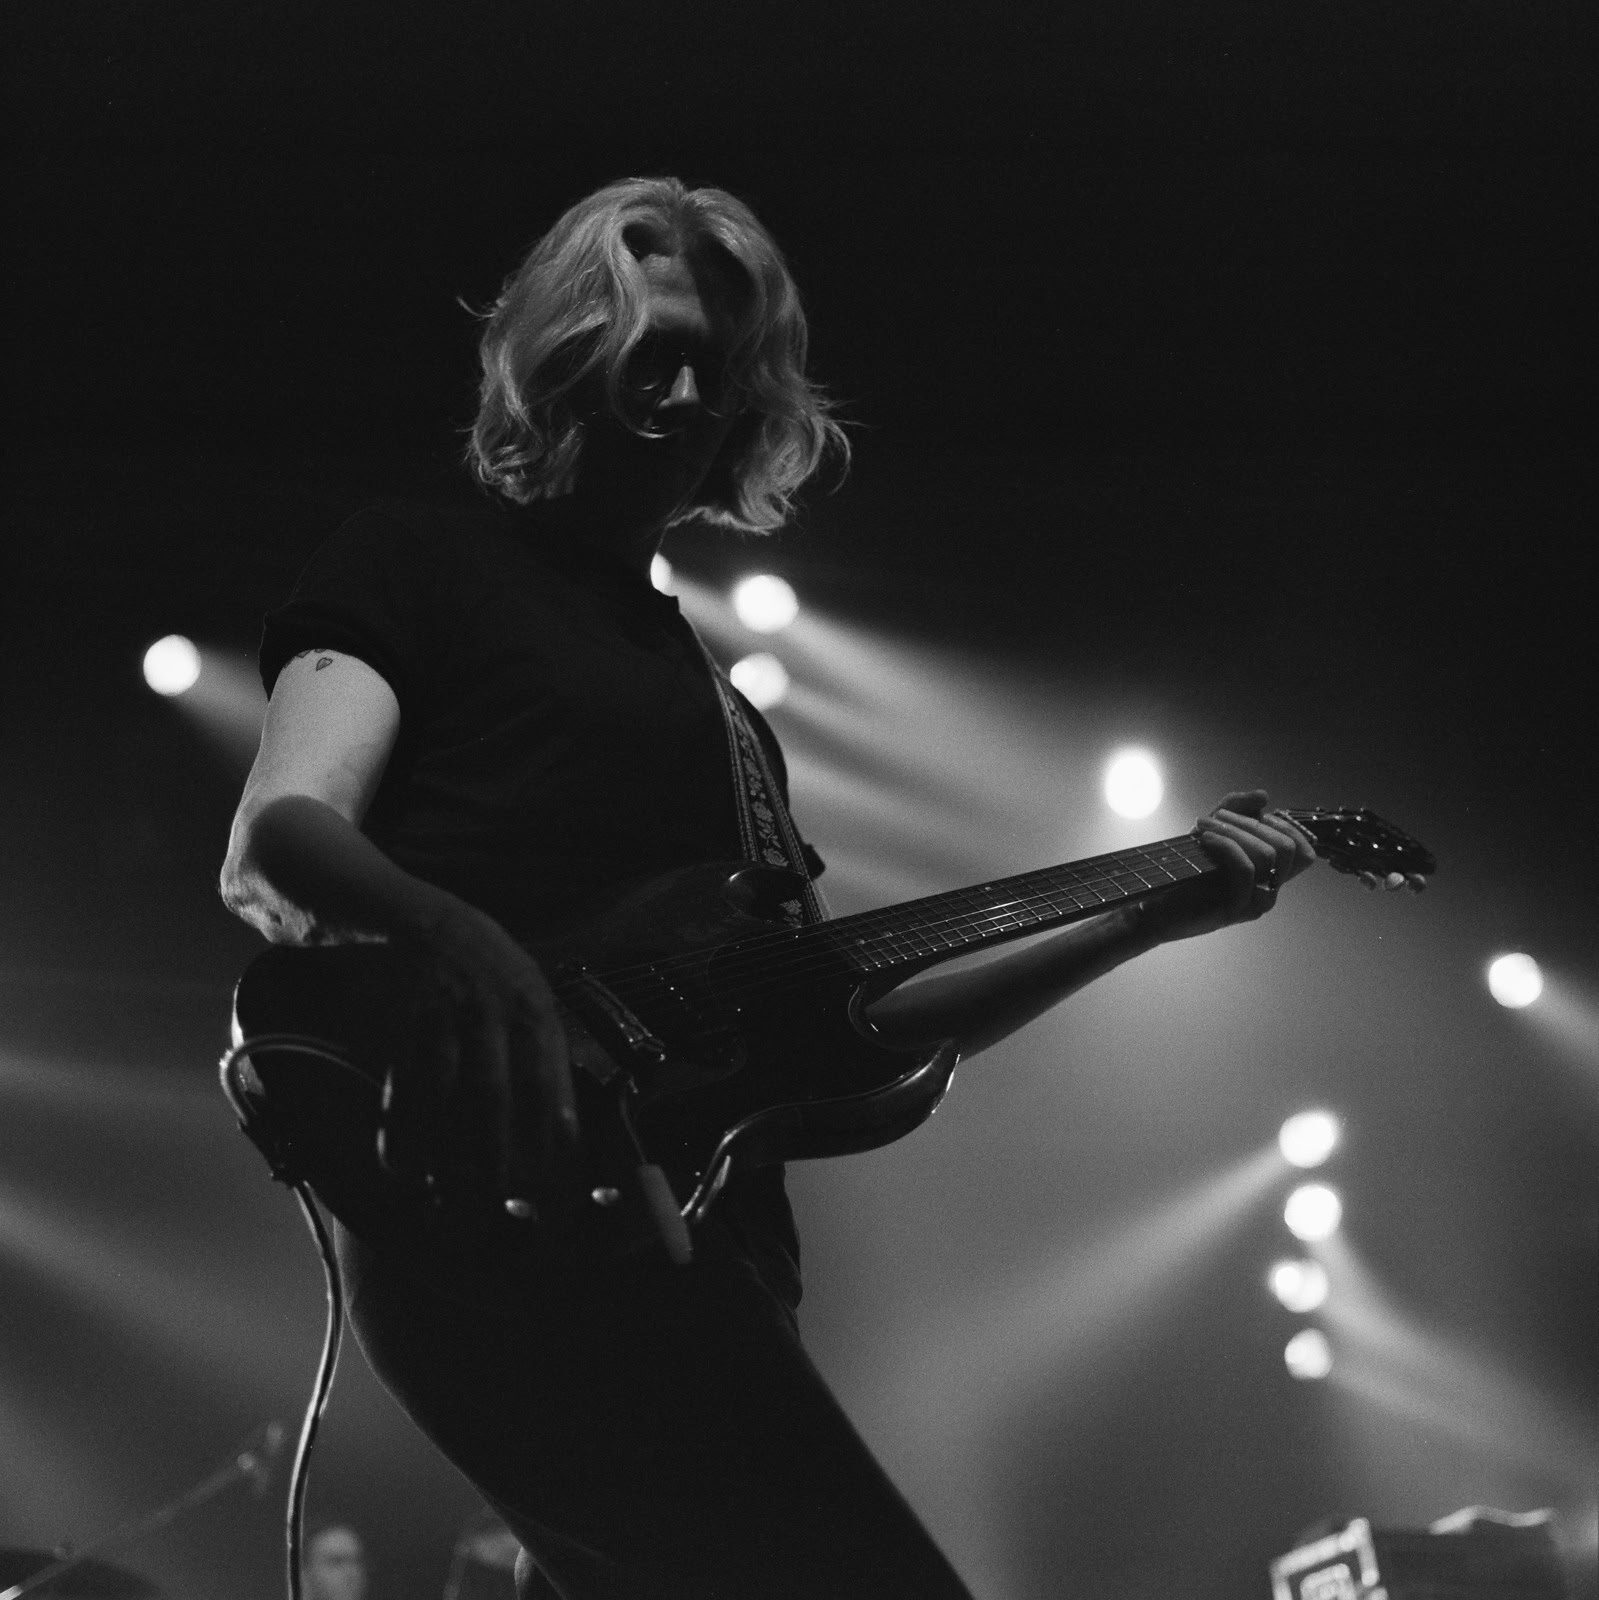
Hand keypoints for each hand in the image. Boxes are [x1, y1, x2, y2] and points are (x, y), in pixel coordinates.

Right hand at [379, 900, 577, 1205]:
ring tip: (448, 1204)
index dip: (554, 1147)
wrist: (405, 914)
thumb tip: (560, 1137)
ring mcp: (452, 1007)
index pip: (552, 1088)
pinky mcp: (406, 1011)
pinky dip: (403, 1128)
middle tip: (496, 1214)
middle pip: (503, 1098)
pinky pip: (406, 1079)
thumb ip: (538, 1058)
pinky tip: (400, 1167)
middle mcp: (500, 1008)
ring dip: (451, 1156)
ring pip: (456, 1094)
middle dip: (501, 1163)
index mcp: (536, 1010)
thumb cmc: (472, 969)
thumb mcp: (518, 998)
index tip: (553, 1197)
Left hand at [1142, 789, 1317, 944]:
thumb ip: (1237, 808)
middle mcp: (1268, 890)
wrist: (1155, 898)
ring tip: (1204, 824)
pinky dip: (1226, 846)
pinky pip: (1246, 869)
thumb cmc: (1185, 866)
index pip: (1304, 854)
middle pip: (1287, 849)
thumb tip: (1264, 796)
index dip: (1286, 827)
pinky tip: (1205, 839)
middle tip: (1218, 815)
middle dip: (1251, 823)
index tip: (1256, 815)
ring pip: (1267, 855)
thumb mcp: (1213, 827)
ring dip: (1234, 830)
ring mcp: (1254, 902)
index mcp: (1269, 874)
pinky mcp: (1236, 910)